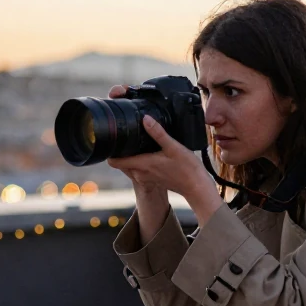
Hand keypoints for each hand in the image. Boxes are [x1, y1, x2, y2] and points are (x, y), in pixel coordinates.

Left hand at [105, 86, 224, 226]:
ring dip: (130, 155)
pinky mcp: (151, 179)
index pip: (114, 161)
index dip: (109, 151)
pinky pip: (138, 168)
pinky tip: (148, 150)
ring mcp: (145, 178)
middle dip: (119, 150)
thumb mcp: (174, 147)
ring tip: (136, 141)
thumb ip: (158, 133)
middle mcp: (140, 173)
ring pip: (129, 165)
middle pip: (120, 161)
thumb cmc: (187, 169)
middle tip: (124, 135)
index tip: (111, 139)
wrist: (196, 187)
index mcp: (142, 165)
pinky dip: (139, 160)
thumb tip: (145, 119)